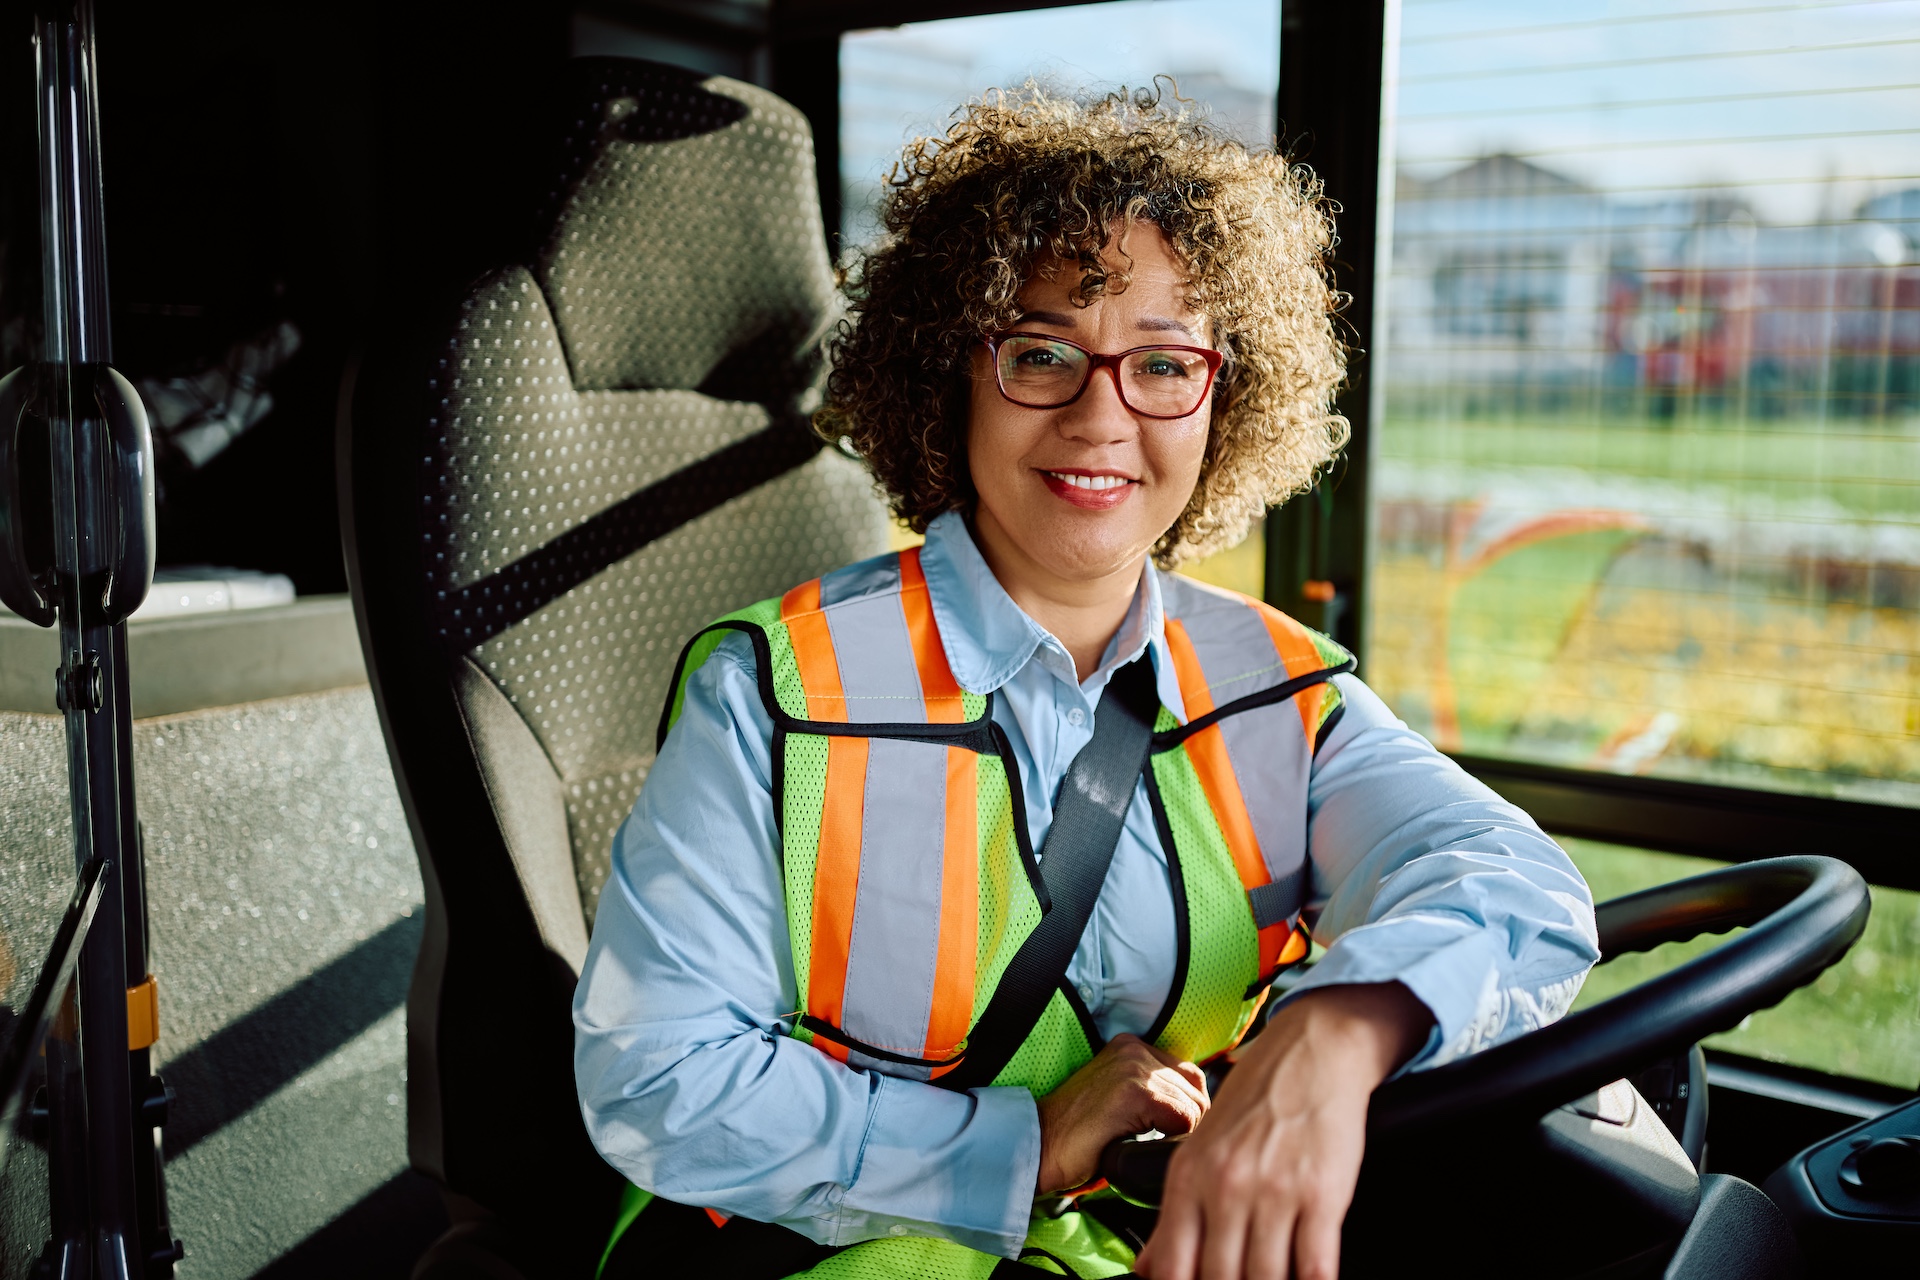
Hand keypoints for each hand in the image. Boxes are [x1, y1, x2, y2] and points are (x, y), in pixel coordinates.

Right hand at [1035, 1033, 1210, 1194]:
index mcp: (1131, 1047)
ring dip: (1179, 1133)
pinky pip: (1184, 1118)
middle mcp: (1135, 1050)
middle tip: (1157, 1142)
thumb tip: (1198, 1111)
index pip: (1190, 1075)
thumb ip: (1153, 1092)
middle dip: (1188, 1122)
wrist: (1040, 1145)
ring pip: (1194, 1106)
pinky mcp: (1135, 1092)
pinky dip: (1173, 1139)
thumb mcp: (1120, 1100)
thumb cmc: (1079, 1135)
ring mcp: (1135, 1068)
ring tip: (1146, 1144)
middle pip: (1197, 1088)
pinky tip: (1143, 1145)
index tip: (1163, 1131)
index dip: (1186, 1109)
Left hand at [1133, 982, 1433, 1279]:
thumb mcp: (1198, 1149)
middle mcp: (1227, 1188)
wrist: (1311, 1051)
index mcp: (1189, 1178)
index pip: (1174, 1266)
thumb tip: (1149, 1269)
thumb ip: (1174, 1214)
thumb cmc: (1255, 1100)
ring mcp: (1274, 1193)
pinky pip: (1316, 1267)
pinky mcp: (1322, 1195)